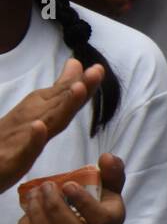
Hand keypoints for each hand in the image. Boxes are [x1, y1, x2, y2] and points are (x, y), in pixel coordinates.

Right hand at [0, 60, 104, 192]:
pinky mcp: (11, 159)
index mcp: (39, 113)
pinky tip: (38, 126)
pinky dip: (33, 138)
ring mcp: (21, 139)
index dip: (84, 84)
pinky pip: (24, 149)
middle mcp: (31, 121)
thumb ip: (59, 91)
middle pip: (59, 105)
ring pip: (45, 122)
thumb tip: (75, 64)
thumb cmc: (9, 139)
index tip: (99, 69)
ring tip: (77, 88)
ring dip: (61, 105)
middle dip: (78, 88)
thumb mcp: (38, 114)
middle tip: (96, 71)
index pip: (65, 98)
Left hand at [16, 153, 127, 223]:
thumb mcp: (110, 187)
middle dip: (55, 207)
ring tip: (35, 193)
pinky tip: (31, 209)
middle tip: (46, 186)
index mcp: (110, 222)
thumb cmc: (99, 204)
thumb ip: (112, 172)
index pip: (101, 220)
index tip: (68, 184)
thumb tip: (107, 157)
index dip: (84, 203)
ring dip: (38, 213)